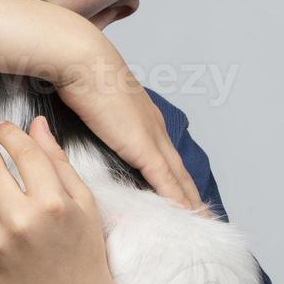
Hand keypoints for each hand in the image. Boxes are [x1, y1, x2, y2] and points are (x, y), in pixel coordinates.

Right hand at [56, 43, 200, 208]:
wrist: (83, 62)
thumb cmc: (81, 76)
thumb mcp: (92, 103)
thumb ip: (95, 119)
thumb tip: (86, 128)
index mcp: (144, 118)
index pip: (166, 157)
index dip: (176, 178)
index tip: (183, 196)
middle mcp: (155, 129)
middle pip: (180, 171)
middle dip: (190, 195)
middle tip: (202, 217)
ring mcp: (152, 138)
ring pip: (179, 179)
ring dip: (190, 201)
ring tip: (200, 222)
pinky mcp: (144, 147)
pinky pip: (166, 181)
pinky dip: (178, 200)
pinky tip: (185, 215)